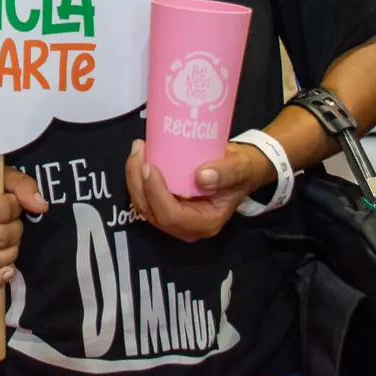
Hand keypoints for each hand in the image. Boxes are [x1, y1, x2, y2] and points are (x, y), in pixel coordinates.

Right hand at [0, 167, 47, 290]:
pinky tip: (7, 269)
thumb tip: (40, 206)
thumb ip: (22, 185)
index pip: (0, 209)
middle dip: (14, 230)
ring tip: (8, 240)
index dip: (14, 207)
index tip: (11, 203)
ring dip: (10, 252)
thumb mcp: (2, 177)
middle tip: (12, 223)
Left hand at [125, 140, 271, 242]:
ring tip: (138, 149)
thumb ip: (226, 173)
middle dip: (138, 182)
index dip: (156, 194)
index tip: (150, 166)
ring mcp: (174, 218)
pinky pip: (145, 197)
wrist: (240, 171)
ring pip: (144, 205)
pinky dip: (138, 178)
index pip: (172, 216)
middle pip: (152, 212)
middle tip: (139, 151)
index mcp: (206, 222)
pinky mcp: (166, 206)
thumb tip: (201, 177)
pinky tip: (140, 156)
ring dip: (134, 178)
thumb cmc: (241, 171)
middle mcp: (186, 226)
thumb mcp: (240, 168)